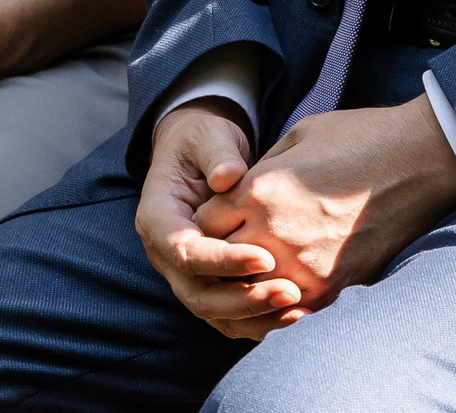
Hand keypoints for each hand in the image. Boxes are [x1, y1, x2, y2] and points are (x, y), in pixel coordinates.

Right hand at [138, 104, 302, 340]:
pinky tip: (294, 312)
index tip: (265, 256)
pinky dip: (257, 319)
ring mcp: (185, 273)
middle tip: (288, 292)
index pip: (183, 252)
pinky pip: (228, 313)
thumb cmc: (204, 139)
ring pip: (212, 312)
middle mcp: (166, 254)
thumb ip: (217, 155)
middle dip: (241, 299)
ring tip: (297, 306)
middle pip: (196, 295)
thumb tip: (228, 178)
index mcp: (158, 218)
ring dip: (253, 316)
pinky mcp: (208, 281)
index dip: (222, 261)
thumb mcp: (208, 136)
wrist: (202, 151)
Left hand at [187, 95, 455, 331]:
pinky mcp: (332, 288)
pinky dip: (282, 305)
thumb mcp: (298, 136)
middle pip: (222, 261)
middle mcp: (273, 234)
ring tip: (263, 270)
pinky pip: (287, 312)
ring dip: (251, 283)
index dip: (213, 217)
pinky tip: (288, 290)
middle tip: (241, 243)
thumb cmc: (361, 138)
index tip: (228, 214)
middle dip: (225, 253)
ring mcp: (302, 267)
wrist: (421, 160)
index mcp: (260, 190)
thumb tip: (239, 193)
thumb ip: (260, 170)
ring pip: (250, 294)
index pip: (206, 221)